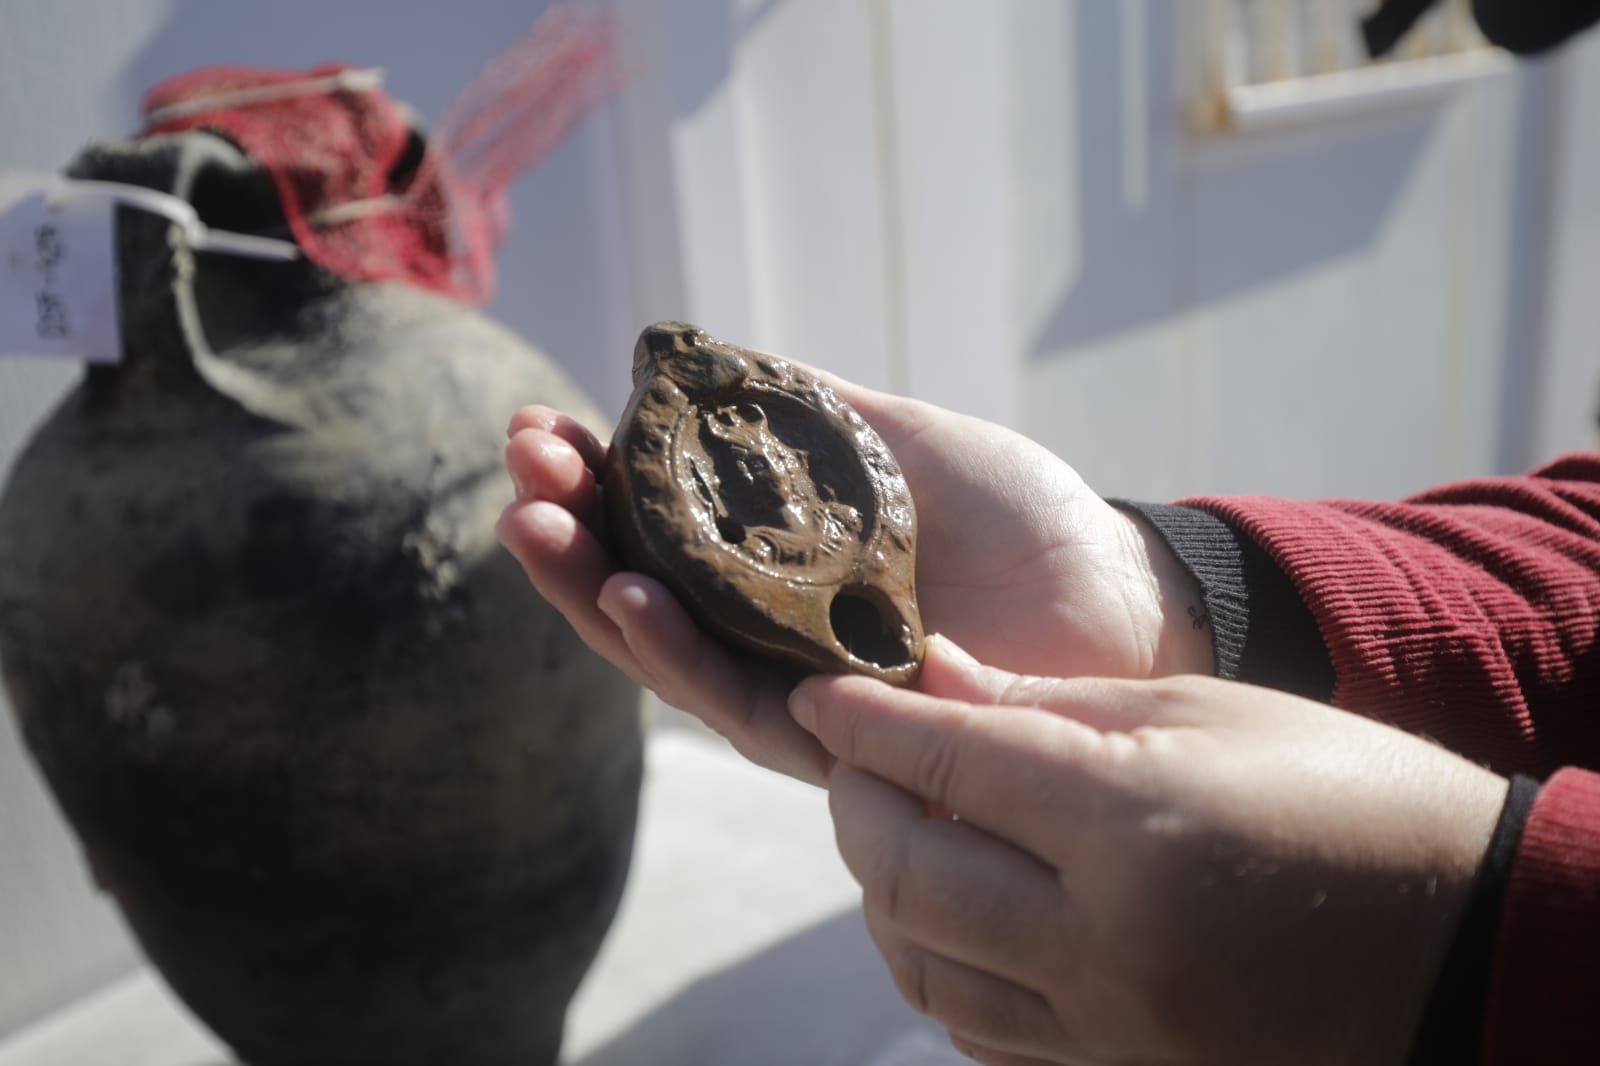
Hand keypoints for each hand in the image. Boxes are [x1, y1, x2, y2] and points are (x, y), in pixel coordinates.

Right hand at [496, 373, 1210, 782]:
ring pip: (678, 661)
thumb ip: (807, 412)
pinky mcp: (850, 740)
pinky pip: (750, 706)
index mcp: (777, 570)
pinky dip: (686, 655)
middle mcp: (775, 639)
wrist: (1119, 590)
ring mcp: (807, 694)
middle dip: (571, 542)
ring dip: (600, 598)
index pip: (658, 537)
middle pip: (647, 604)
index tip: (537, 430)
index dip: (593, 489)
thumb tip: (699, 358)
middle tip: (518, 482)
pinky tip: (634, 599)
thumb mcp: (898, 441)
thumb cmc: (1018, 519)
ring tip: (542, 534)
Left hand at [791, 638, 1507, 1065]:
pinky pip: (980, 1028)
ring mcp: (1110, 1024)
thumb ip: (1049, 706)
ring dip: (886, 892)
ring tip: (900, 829)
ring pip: (924, 967)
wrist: (1459, 937)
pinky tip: (954, 910)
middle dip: (857, 807)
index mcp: (1131, 827)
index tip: (815, 693)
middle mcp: (1106, 942)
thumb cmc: (1341, 792)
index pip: (944, 764)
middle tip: (852, 758)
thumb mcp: (1203, 714)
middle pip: (906, 876)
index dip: (863, 723)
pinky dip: (940, 964)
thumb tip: (930, 678)